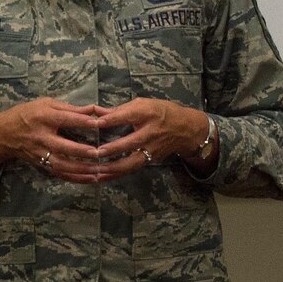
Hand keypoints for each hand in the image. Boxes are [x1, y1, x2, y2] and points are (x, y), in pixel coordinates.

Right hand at [0, 98, 115, 183]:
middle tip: (100, 153)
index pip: (65, 119)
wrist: (3, 133)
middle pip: (62, 146)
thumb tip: (95, 109)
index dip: (82, 121)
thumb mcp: (46, 103)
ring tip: (99, 170)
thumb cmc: (28, 114)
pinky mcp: (41, 164)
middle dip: (81, 151)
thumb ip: (70, 108)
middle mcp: (41, 136)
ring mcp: (40, 153)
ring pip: (61, 165)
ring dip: (81, 169)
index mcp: (44, 117)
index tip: (100, 123)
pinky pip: (59, 174)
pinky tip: (91, 179)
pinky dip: (75, 178)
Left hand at [87, 98, 211, 174]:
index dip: (111, 119)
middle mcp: (151, 132)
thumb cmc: (162, 112)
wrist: (187, 129)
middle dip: (113, 149)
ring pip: (132, 161)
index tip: (95, 123)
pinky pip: (131, 169)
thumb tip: (95, 112)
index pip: (128, 116)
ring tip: (96, 170)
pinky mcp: (150, 160)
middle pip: (131, 142)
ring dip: (113, 168)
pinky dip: (116, 174)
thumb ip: (119, 110)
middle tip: (95, 152)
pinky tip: (101, 177)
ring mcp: (151, 149)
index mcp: (148, 113)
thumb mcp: (144, 104)